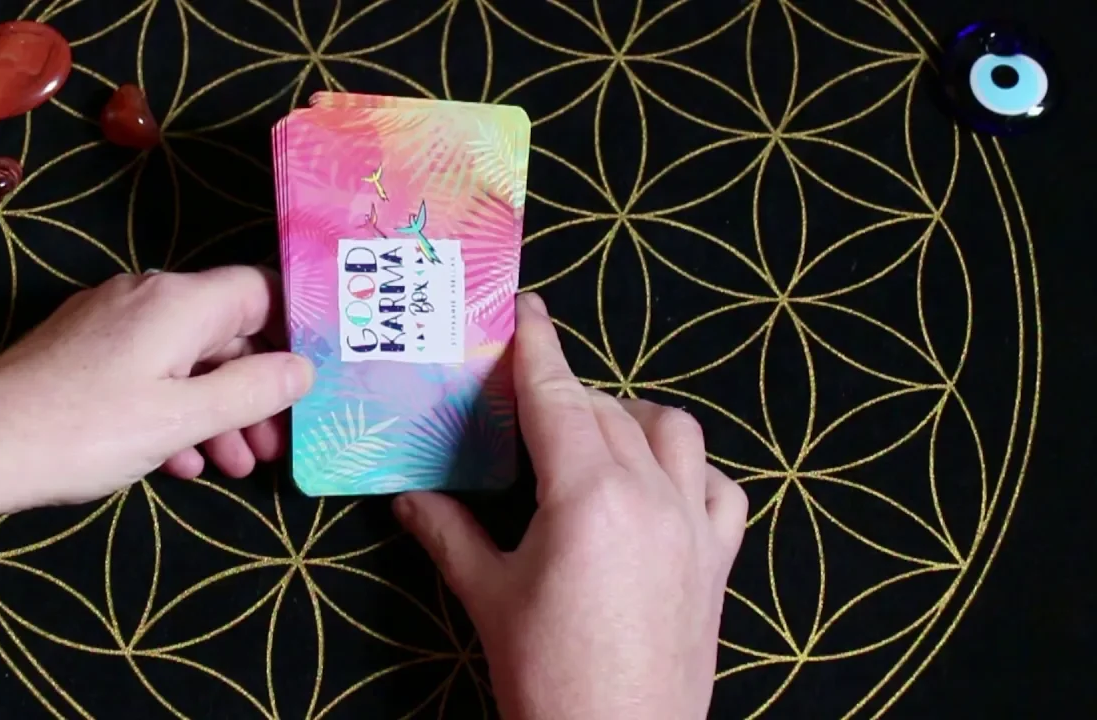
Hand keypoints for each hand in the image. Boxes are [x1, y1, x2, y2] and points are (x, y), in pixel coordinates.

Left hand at [0, 266, 313, 543]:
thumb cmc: (85, 430)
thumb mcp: (182, 418)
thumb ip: (253, 391)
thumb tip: (305, 369)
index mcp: (179, 300)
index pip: (260, 289)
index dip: (295, 329)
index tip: (317, 380)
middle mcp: (147, 297)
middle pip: (226, 331)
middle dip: (257, 389)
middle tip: (276, 447)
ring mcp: (111, 324)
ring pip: (188, 359)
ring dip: (218, 411)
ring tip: (236, 467)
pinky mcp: (84, 353)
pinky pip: (150, 373)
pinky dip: (175, 412)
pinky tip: (180, 462)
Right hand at [392, 294, 747, 719]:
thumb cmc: (546, 674)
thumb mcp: (488, 597)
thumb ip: (448, 532)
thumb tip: (405, 496)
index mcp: (587, 492)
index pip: (558, 396)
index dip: (538, 346)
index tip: (526, 308)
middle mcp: (650, 492)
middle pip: (605, 408)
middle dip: (566, 390)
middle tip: (527, 402)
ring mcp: (694, 524)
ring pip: (674, 431)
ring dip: (632, 417)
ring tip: (595, 436)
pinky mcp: (720, 559)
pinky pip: (719, 485)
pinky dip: (690, 469)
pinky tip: (662, 486)